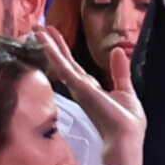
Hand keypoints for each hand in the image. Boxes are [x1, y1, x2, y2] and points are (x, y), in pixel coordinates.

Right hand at [36, 31, 144, 164]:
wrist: (126, 137)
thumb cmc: (127, 122)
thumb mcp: (125, 90)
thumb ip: (119, 71)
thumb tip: (117, 50)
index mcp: (91, 89)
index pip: (74, 67)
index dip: (64, 52)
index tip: (55, 38)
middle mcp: (81, 88)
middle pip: (63, 62)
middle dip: (52, 45)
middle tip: (39, 28)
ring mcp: (78, 88)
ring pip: (60, 62)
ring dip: (49, 45)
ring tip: (37, 29)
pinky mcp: (79, 87)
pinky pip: (63, 67)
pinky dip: (53, 53)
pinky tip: (44, 41)